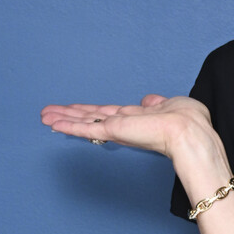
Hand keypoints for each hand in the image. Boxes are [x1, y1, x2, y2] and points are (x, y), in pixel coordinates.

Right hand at [40, 93, 212, 160]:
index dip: (89, 111)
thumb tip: (148, 100)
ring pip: (84, 122)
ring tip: (44, 117)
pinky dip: (69, 126)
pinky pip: (87, 127)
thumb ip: (155, 104)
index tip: (74, 109)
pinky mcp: (114, 130)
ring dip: (63, 119)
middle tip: (47, 114)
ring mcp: (118, 129)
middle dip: (69, 115)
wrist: (190, 132)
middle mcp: (124, 125)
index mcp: (136, 119)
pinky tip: (54, 124)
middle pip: (90, 117)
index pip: (107, 113)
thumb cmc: (188, 120)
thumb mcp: (171, 105)